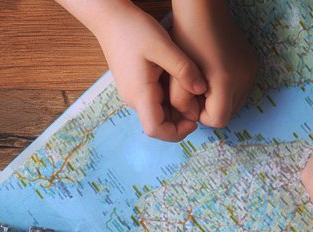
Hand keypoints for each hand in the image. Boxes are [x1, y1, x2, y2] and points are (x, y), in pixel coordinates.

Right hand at [71, 2, 208, 141]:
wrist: (110, 18)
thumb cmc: (133, 30)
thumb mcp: (164, 47)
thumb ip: (183, 70)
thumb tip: (202, 90)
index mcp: (139, 94)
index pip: (156, 130)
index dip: (178, 132)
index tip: (195, 119)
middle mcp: (134, 99)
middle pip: (159, 124)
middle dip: (181, 120)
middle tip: (199, 101)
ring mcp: (133, 92)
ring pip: (158, 112)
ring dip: (176, 108)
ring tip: (192, 88)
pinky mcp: (135, 85)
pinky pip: (155, 100)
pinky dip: (170, 98)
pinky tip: (180, 81)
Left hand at [167, 0, 257, 127]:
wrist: (204, 11)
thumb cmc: (186, 39)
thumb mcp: (176, 74)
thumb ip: (181, 102)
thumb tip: (193, 117)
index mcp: (226, 82)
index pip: (218, 120)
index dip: (201, 114)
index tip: (191, 97)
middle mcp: (244, 80)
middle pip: (229, 114)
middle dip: (210, 107)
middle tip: (196, 88)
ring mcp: (252, 73)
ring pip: (235, 103)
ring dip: (219, 99)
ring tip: (204, 79)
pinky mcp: (253, 66)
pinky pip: (240, 89)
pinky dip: (228, 88)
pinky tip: (215, 72)